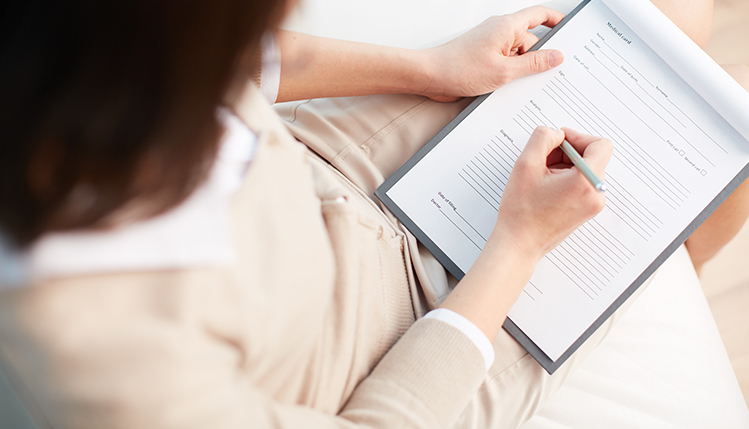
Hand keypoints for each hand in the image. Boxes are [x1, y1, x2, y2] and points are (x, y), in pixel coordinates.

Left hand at [420, 6, 565, 101]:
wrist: (430, 76)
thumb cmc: (459, 68)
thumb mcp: (504, 71)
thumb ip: (533, 64)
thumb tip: (556, 57)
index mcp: (508, 26)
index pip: (541, 15)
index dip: (558, 20)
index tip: (571, 31)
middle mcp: (500, 31)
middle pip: (531, 41)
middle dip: (540, 58)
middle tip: (549, 74)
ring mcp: (491, 44)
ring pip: (518, 55)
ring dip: (522, 70)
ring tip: (518, 85)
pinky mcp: (484, 57)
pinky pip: (505, 63)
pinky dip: (510, 74)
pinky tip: (508, 87)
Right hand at [493, 127, 612, 260]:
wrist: (519, 243)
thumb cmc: (522, 212)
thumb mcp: (526, 165)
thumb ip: (542, 138)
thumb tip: (556, 133)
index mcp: (586, 182)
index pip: (600, 144)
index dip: (578, 137)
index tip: (559, 142)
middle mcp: (596, 194)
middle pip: (592, 156)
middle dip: (567, 153)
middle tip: (543, 161)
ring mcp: (593, 204)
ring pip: (585, 169)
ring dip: (564, 166)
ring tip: (541, 177)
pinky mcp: (586, 210)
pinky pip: (582, 183)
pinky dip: (565, 178)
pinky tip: (545, 187)